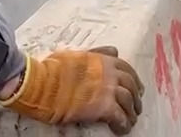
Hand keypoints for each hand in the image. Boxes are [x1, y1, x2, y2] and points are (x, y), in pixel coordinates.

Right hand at [0, 46, 143, 134]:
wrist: (44, 83)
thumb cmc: (54, 69)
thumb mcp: (78, 54)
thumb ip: (97, 53)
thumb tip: (112, 50)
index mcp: (104, 60)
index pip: (126, 69)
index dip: (133, 79)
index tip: (136, 87)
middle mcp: (111, 74)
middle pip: (131, 86)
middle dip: (135, 97)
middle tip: (136, 106)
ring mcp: (109, 90)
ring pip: (129, 102)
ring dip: (131, 112)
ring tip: (130, 120)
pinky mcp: (104, 107)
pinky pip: (120, 117)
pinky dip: (123, 124)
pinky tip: (122, 129)